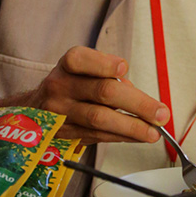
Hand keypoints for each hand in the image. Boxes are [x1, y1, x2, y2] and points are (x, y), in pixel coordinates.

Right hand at [26, 46, 169, 143]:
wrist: (35, 109)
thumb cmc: (71, 85)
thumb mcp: (84, 71)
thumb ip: (108, 78)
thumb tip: (140, 100)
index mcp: (67, 65)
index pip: (81, 59)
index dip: (103, 63)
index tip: (124, 68)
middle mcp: (60, 86)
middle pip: (101, 92)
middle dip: (137, 103)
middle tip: (160, 113)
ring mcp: (60, 112)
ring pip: (100, 119)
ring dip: (132, 127)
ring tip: (154, 132)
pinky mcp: (64, 133)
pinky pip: (97, 136)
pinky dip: (121, 137)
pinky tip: (138, 137)